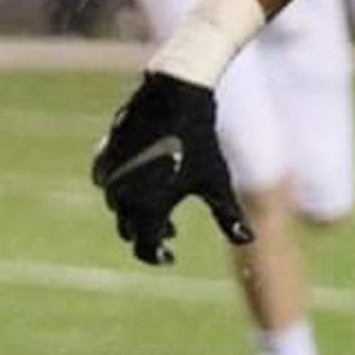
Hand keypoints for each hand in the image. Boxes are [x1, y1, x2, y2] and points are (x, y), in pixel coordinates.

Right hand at [91, 72, 251, 265]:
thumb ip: (229, 216)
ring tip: (158, 208)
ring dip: (134, 212)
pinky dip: (119, 187)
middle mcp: (123, 195)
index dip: (157, 256)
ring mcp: (110, 173)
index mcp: (148, 208)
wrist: (175, 97)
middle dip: (148, 234)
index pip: (144, 248)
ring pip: (117, 205)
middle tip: (170, 233)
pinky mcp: (105, 153)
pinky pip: (105, 180)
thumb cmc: (200, 142)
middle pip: (129, 229)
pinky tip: (134, 184)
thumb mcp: (217, 183)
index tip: (170, 257)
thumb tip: (249, 241)